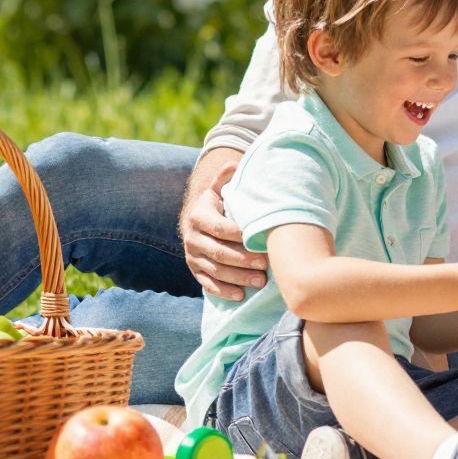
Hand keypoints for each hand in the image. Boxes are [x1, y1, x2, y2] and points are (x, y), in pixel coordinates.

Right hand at [182, 162, 267, 299]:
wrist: (197, 221)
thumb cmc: (218, 205)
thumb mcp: (218, 190)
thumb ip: (226, 179)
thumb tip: (235, 163)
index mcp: (199, 216)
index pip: (218, 228)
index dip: (238, 235)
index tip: (259, 238)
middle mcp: (192, 237)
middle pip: (218, 252)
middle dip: (242, 260)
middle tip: (266, 265)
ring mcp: (192, 256)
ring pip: (214, 270)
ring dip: (237, 277)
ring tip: (260, 282)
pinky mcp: (195, 271)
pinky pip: (207, 284)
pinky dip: (223, 291)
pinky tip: (240, 295)